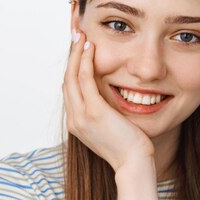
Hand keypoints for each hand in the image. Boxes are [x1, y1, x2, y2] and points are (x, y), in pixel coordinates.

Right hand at [62, 29, 154, 174]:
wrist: (133, 164)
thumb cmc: (130, 148)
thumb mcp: (113, 128)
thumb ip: (107, 113)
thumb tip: (113, 102)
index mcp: (76, 122)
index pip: (70, 89)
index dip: (72, 67)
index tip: (77, 49)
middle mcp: (74, 118)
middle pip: (66, 79)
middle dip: (70, 55)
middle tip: (75, 34)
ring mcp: (80, 116)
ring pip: (71, 76)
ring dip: (75, 53)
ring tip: (81, 35)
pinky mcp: (93, 112)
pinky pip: (84, 80)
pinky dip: (85, 61)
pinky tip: (91, 47)